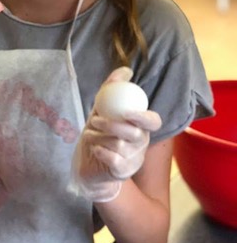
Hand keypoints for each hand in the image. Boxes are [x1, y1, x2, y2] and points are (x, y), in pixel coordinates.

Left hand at [70, 67, 161, 201]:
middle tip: (95, 120)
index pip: (153, 122)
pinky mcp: (123, 172)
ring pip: (120, 146)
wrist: (89, 165)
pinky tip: (95, 149)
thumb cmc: (99, 134)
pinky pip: (114, 160)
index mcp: (140, 127)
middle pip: (135, 134)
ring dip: (99, 138)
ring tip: (89, 135)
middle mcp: (141, 143)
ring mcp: (134, 159)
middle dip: (113, 125)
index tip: (127, 112)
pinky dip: (101, 152)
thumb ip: (111, 89)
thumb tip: (126, 69)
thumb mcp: (102, 110)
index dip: (144, 117)